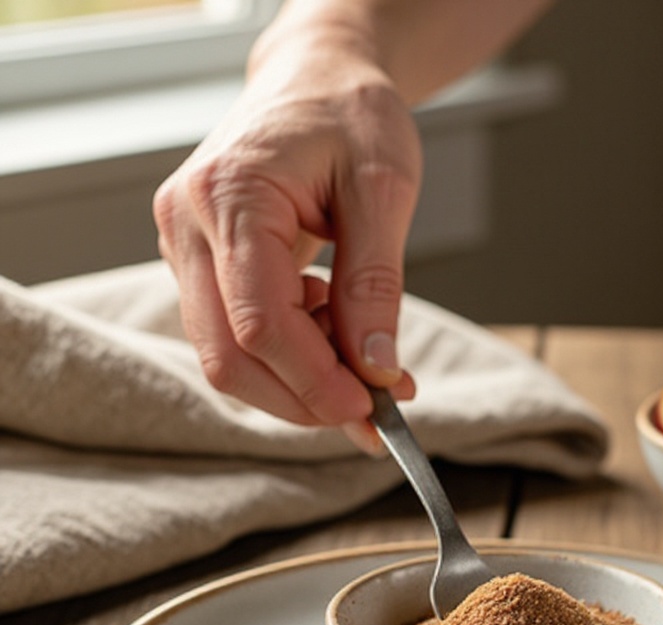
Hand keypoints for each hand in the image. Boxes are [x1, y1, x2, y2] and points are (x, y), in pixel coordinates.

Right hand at [153, 38, 418, 430]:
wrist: (315, 80)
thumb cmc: (348, 114)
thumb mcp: (383, 188)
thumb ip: (375, 283)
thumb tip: (376, 367)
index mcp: (229, 197)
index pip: (258, 324)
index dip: (314, 381)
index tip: (369, 410)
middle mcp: (187, 226)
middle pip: (229, 357)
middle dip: (304, 398)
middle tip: (373, 410)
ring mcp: (185, 248)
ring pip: (229, 356)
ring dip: (301, 382)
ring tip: (365, 363)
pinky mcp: (200, 265)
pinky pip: (236, 335)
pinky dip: (291, 356)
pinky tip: (334, 331)